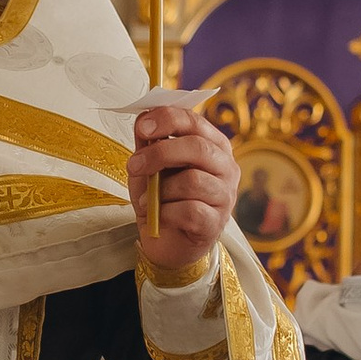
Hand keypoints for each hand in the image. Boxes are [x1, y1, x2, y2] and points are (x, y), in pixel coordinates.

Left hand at [130, 99, 237, 275]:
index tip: (143, 127)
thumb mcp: (150, 165)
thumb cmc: (162, 199)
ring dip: (160, 190)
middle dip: (160, 153)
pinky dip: (165, 212)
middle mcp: (225, 167)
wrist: (166, 242)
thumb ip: (149, 142)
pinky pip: (189, 210)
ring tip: (145, 200)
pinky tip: (157, 215)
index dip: (168, 119)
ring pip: (192, 181)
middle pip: (198, 148)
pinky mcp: (216, 223)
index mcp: (212, 145)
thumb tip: (143, 117)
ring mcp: (225, 196)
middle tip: (134, 165)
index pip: (195, 122)